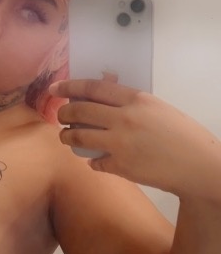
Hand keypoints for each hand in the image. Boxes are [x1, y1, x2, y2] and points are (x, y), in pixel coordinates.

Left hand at [51, 77, 220, 197]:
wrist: (198, 166)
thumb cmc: (183, 135)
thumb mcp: (157, 109)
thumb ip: (130, 102)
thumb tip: (103, 93)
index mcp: (135, 100)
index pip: (93, 88)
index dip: (70, 86)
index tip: (55, 87)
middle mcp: (124, 119)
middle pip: (80, 111)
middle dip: (64, 113)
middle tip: (60, 116)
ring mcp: (119, 144)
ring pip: (79, 136)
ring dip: (67, 137)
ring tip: (66, 137)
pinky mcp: (120, 166)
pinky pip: (94, 162)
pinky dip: (92, 161)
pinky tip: (95, 161)